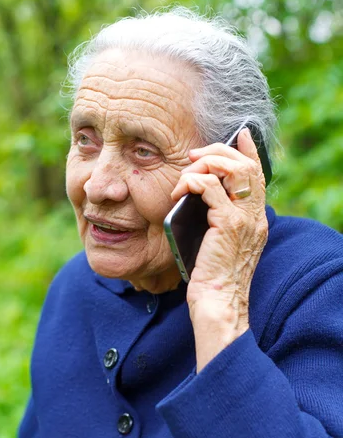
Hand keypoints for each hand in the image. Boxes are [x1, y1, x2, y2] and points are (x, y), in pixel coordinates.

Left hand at [171, 129, 267, 367]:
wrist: (217, 303)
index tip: (239, 134)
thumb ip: (217, 221)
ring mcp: (245, 219)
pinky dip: (191, 182)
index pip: (258, 175)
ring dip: (203, 164)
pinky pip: (209, 187)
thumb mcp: (218, 245)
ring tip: (184, 176)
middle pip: (246, 165)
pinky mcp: (228, 224)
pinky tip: (177, 192)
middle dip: (218, 151)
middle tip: (195, 155)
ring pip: (232, 169)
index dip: (249, 151)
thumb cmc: (212, 279)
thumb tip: (196, 197)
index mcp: (255, 220)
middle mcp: (255, 216)